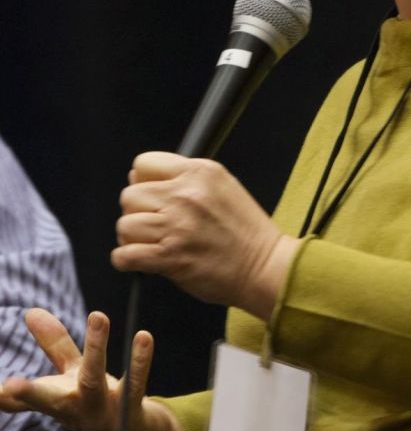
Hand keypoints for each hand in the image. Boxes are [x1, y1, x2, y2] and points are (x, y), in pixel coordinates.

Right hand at [0, 309, 186, 430]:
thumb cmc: (96, 402)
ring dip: (96, 348)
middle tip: (10, 385)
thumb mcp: (72, 372)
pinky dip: (139, 362)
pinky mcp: (130, 413)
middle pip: (47, 399)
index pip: (26, 397)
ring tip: (98, 316)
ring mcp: (101, 413)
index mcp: (55, 402)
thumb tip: (31, 311)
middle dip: (28, 393)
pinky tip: (143, 336)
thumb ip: (54, 344)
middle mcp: (74, 410)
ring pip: (93, 381)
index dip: (8, 396)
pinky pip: (134, 385)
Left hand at [113, 152, 299, 318]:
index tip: (151, 198)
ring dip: (132, 238)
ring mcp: (177, 226)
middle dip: (136, 212)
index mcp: (199, 172)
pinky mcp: (170, 257)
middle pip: (129, 195)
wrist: (265, 266)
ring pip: (125, 225)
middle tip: (153, 226)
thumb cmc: (246, 231)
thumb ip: (184, 178)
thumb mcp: (223, 186)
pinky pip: (125, 254)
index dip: (142, 182)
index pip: (144, 164)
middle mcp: (185, 194)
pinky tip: (141, 261)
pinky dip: (126, 260)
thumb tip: (137, 177)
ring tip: (150, 244)